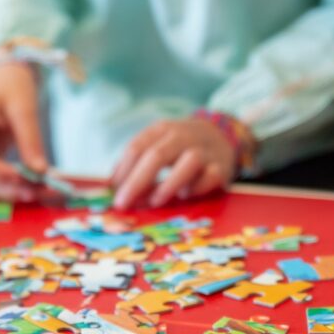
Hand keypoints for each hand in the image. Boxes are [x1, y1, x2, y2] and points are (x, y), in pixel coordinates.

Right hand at [0, 63, 46, 200]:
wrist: (2, 80)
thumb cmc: (12, 88)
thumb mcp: (25, 108)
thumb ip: (31, 140)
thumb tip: (40, 172)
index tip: (23, 179)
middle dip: (6, 187)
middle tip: (37, 192)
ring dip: (7, 191)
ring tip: (37, 191)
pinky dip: (7, 185)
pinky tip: (29, 187)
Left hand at [111, 118, 239, 208]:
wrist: (221, 136)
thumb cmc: (180, 147)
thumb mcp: (158, 144)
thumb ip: (137, 163)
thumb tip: (112, 186)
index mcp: (163, 130)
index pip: (137, 147)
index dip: (122, 171)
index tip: (112, 192)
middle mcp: (183, 136)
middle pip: (157, 155)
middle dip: (137, 182)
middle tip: (123, 203)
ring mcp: (205, 151)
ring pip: (188, 162)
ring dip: (169, 184)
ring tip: (155, 201)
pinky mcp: (221, 168)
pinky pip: (209, 177)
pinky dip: (195, 188)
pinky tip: (184, 195)